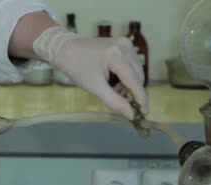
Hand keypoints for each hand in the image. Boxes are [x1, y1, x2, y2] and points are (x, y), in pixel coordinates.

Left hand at [33, 27, 147, 118]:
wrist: (65, 49)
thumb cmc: (77, 68)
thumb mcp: (95, 88)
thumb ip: (115, 102)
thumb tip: (132, 115)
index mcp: (117, 55)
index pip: (135, 81)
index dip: (141, 99)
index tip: (145, 113)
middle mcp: (125, 46)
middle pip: (138, 77)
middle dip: (131, 92)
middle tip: (120, 102)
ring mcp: (126, 43)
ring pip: (136, 72)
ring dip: (128, 85)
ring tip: (112, 90)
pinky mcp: (124, 44)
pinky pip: (131, 66)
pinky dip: (125, 77)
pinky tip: (113, 81)